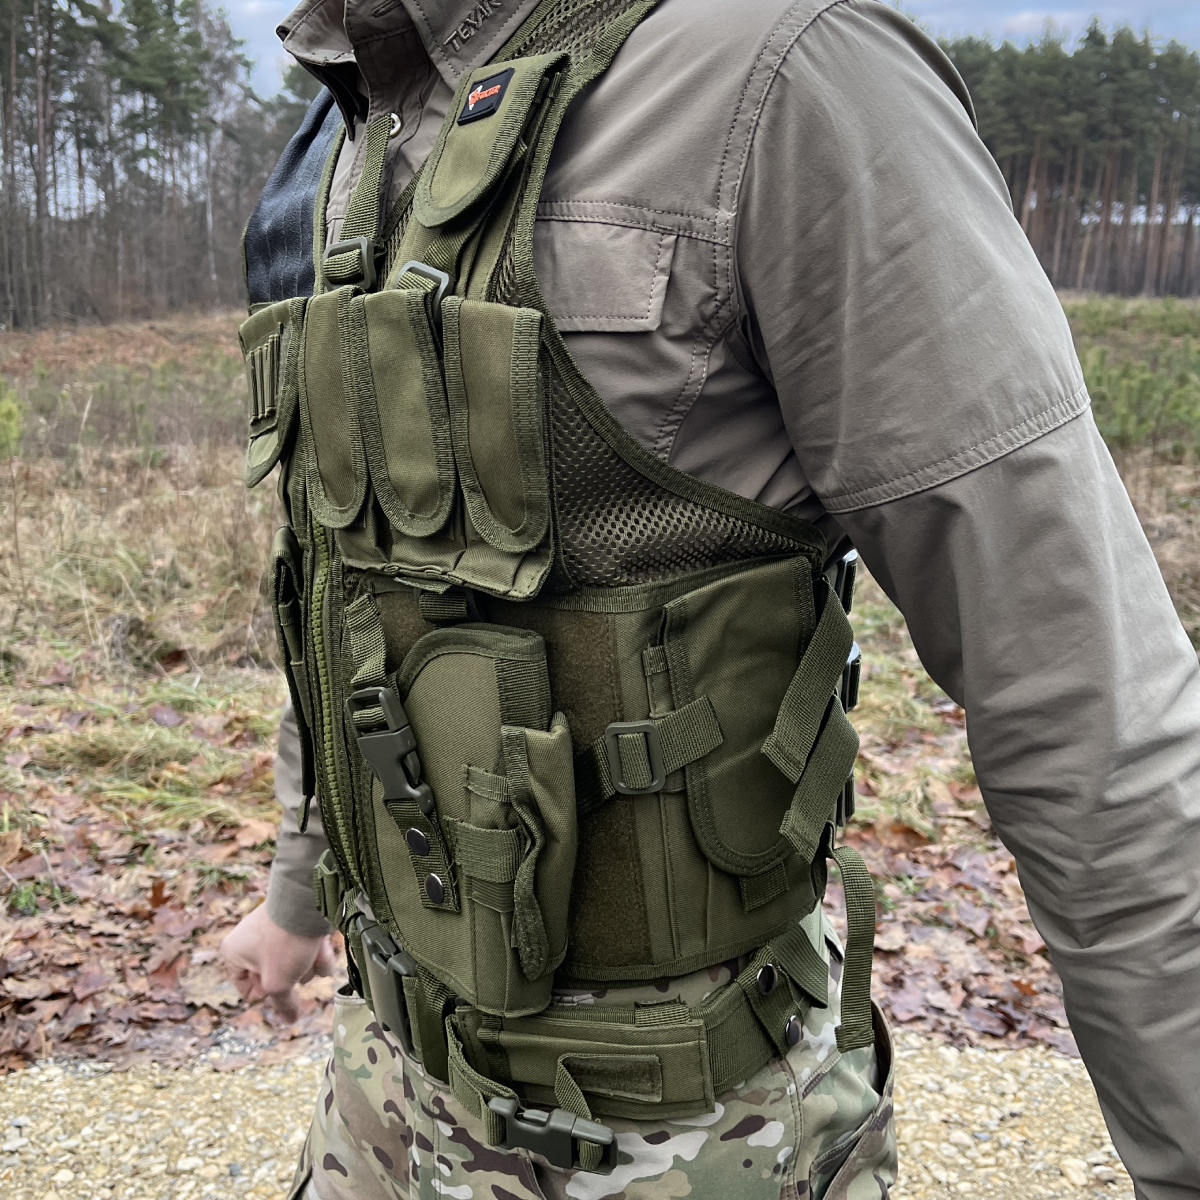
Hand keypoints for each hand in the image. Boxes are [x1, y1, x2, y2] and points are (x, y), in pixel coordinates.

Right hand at [220, 902, 336, 1021]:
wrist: (308, 901)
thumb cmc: (284, 942)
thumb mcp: (279, 982)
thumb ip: (283, 1004)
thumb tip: (289, 1021)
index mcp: (234, 953)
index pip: (247, 990)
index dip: (267, 993)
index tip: (279, 986)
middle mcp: (251, 940)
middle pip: (277, 978)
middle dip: (293, 976)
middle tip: (296, 965)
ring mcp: (274, 931)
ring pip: (296, 965)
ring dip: (309, 965)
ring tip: (312, 952)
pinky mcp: (295, 924)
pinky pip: (306, 949)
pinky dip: (317, 952)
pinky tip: (324, 947)